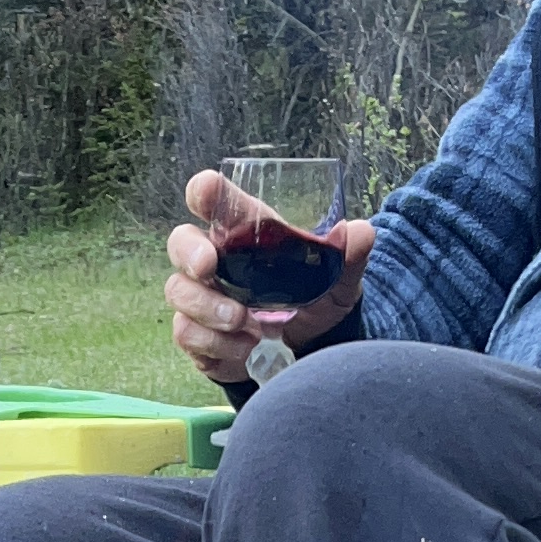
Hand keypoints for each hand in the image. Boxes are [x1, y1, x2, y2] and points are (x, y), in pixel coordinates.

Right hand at [165, 171, 369, 386]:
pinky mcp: (197, 334)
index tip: (206, 192)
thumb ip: (348, 258)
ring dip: (209, 309)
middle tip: (209, 267)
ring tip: (249, 326)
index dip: (204, 192)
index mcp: (245, 232)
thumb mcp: (338, 280)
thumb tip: (362, 232)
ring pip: (178, 292)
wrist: (307, 350)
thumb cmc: (314, 300)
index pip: (214, 200)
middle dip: (190, 253)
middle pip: (180, 242)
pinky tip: (245, 349)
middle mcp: (215, 260)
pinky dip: (216, 343)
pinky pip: (187, 333)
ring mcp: (201, 297)